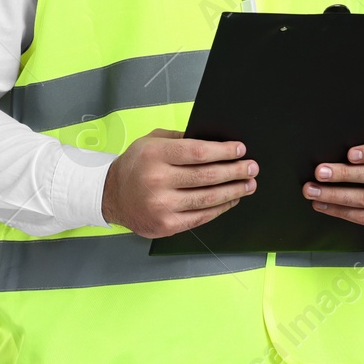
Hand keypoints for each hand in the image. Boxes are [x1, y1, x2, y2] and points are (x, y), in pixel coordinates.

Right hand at [102, 128, 258, 238]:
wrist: (111, 196)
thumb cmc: (134, 166)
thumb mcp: (150, 141)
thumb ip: (179, 139)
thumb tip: (213, 141)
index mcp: (154, 154)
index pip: (198, 152)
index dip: (223, 151)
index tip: (240, 149)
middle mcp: (158, 180)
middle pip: (207, 175)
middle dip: (235, 171)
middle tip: (251, 167)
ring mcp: (162, 205)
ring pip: (208, 198)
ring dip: (233, 191)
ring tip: (248, 184)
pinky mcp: (167, 224)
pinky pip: (202, 216)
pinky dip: (220, 208)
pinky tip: (231, 200)